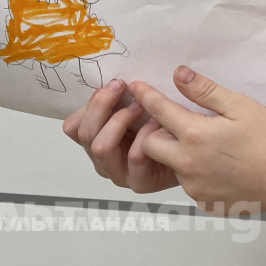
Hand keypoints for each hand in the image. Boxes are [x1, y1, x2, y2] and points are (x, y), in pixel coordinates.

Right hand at [63, 79, 179, 193]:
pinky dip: (145, 135)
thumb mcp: (136, 108)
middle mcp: (102, 159)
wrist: (192, 151)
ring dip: (120, 120)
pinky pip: (133, 156)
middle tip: (123, 87)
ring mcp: (119, 173)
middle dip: (102, 105)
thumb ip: (118, 100)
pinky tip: (159, 123)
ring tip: (141, 106)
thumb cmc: (162, 126)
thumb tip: (109, 83)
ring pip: (101, 147)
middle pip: (84, 133)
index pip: (74, 126)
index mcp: (96, 140)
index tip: (116, 83)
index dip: (91, 103)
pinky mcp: (139, 181)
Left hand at [129, 66, 265, 210]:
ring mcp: (195, 187)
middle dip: (155, 130)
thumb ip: (206, 91)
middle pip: (150, 145)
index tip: (135, 87)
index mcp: (195, 135)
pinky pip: (191, 183)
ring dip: (180, 152)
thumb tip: (179, 74)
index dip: (146, 96)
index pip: (159, 111)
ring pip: (173, 165)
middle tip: (177, 121)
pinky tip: (223, 165)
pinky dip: (198, 172)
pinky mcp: (205, 202)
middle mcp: (187, 164)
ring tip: (211, 145)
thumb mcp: (241, 106)